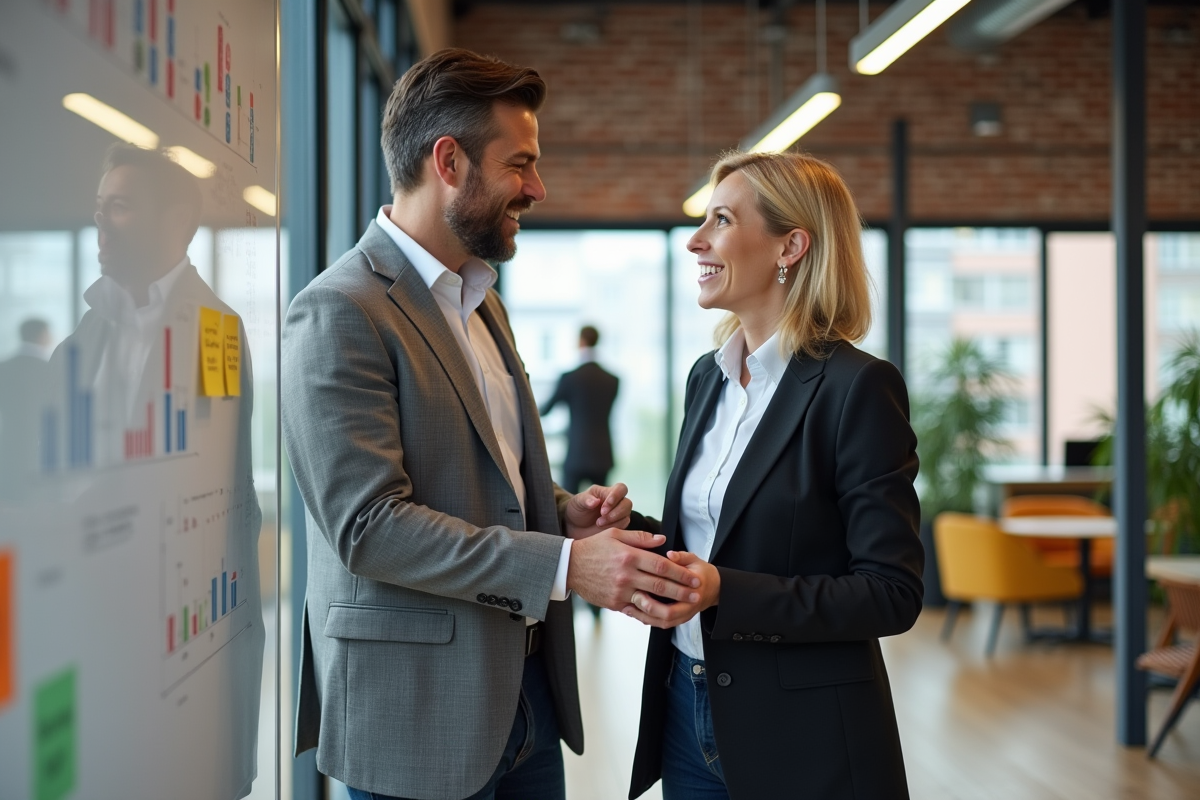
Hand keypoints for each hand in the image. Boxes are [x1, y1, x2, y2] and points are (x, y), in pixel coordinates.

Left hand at [564, 483, 632, 538]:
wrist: (575, 525)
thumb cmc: (578, 509)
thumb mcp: (578, 502)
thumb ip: (586, 500)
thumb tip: (596, 501)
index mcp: (607, 492)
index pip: (620, 489)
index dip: (616, 496)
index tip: (605, 506)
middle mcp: (617, 502)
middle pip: (627, 503)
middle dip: (616, 511)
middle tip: (602, 515)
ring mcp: (619, 514)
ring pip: (626, 516)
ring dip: (614, 520)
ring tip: (598, 523)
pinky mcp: (618, 525)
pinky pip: (623, 526)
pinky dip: (614, 527)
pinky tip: (602, 528)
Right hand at [567, 528, 701, 610]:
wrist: (568, 566)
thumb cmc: (593, 547)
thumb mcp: (615, 535)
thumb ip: (640, 538)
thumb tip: (663, 540)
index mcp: (629, 556)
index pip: (662, 565)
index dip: (681, 572)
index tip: (694, 577)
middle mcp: (626, 575)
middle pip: (661, 584)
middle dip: (682, 590)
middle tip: (697, 593)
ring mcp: (620, 591)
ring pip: (651, 601)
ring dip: (671, 605)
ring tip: (685, 607)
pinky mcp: (614, 603)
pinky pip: (636, 610)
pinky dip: (651, 614)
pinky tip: (663, 614)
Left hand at [621, 550, 719, 628]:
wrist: (713, 589)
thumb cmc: (700, 574)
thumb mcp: (693, 560)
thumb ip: (681, 557)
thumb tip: (670, 554)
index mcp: (695, 587)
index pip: (678, 590)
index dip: (660, 588)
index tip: (642, 582)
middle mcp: (690, 604)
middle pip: (668, 613)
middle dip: (649, 607)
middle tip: (634, 597)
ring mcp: (685, 615)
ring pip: (663, 622)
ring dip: (645, 616)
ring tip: (628, 607)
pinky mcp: (678, 620)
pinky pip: (661, 624)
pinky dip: (647, 620)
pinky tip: (634, 612)